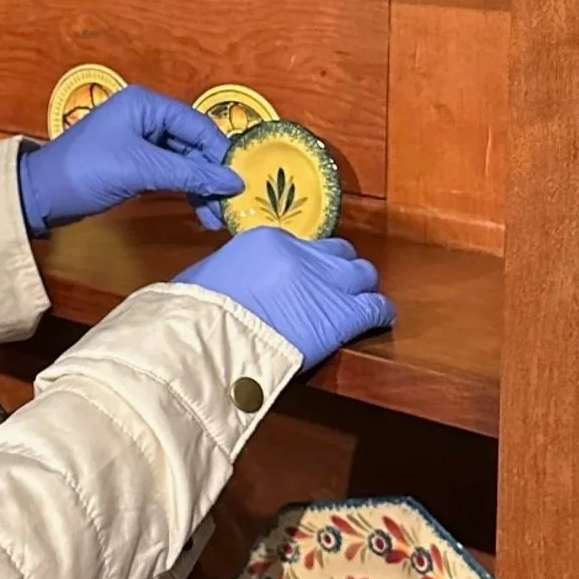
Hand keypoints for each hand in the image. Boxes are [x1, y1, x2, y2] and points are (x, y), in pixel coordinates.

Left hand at [18, 86, 242, 236]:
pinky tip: (198, 211)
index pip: (198, 125)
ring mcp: (140, 139)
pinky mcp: (134, 162)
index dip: (220, 154)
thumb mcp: (140, 170)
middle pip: (193, 143)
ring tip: (214, 218)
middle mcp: (146, 116)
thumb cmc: (86, 171)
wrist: (41, 194)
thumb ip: (188, 173)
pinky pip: (169, 172)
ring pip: (183, 160)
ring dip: (200, 187)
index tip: (240, 183)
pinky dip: (184, 189)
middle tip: (228, 207)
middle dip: (211, 175)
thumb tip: (233, 181)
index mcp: (146, 104)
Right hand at [174, 228, 395, 371]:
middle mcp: (304, 254)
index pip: (302, 245)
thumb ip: (233, 271)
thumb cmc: (197, 311)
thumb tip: (234, 281)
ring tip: (358, 303)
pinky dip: (381, 312)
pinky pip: (377, 306)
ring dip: (360, 287)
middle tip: (331, 289)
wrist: (212, 339)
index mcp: (268, 239)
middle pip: (338, 254)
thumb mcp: (208, 275)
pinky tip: (380, 320)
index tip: (301, 279)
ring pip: (363, 274)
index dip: (305, 264)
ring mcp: (327, 282)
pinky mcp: (343, 314)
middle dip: (337, 270)